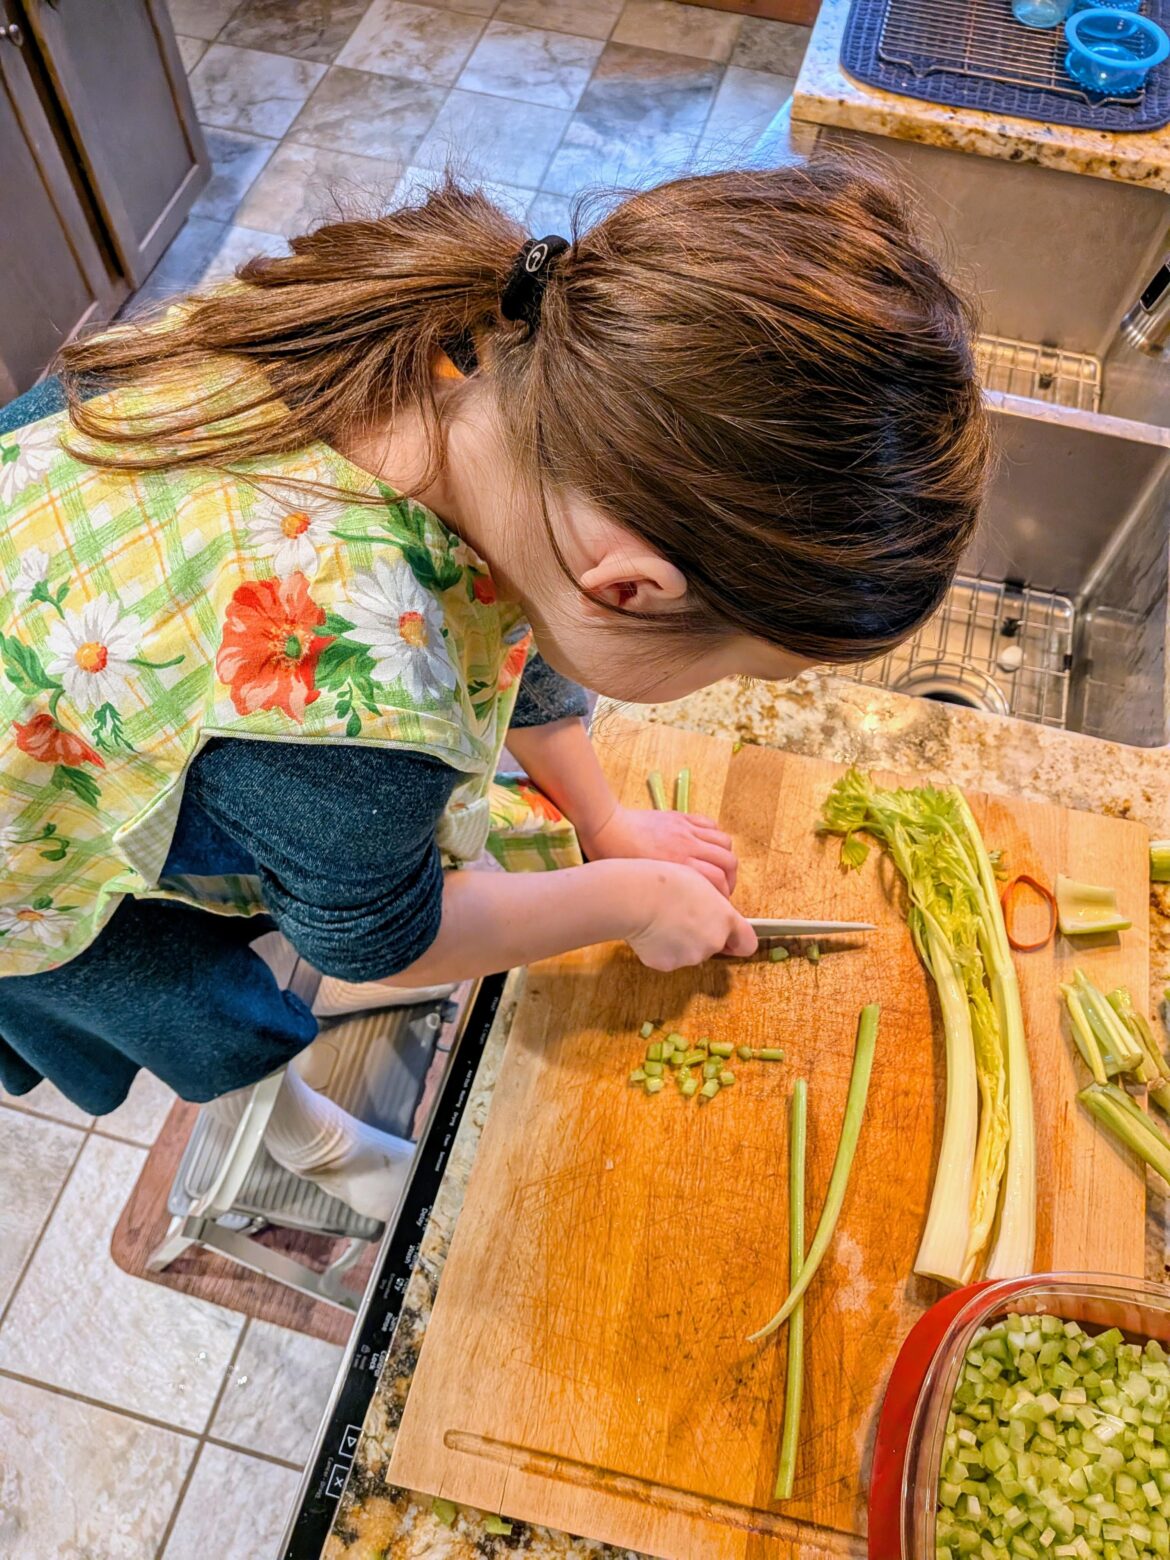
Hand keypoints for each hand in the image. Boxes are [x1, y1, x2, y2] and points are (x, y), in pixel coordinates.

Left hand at [578, 803, 738, 895]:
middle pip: (728, 862)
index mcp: (679, 866)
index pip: (719, 882)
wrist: (607, 828)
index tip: (718, 905)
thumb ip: (668, 892)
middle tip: (723, 888)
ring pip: (723, 842)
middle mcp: (688, 847)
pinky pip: (709, 823)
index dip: (724, 896)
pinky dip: (715, 835)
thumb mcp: (644, 884)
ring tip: (719, 866)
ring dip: (726, 856)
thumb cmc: (618, 858)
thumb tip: (683, 905)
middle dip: (731, 878)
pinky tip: (707, 844)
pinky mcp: (681, 817)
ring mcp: (686, 830)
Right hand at [624, 862, 757, 971]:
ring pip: (690, 953)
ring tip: (662, 920)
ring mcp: (691, 956)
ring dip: (681, 942)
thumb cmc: (665, 882)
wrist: (637, 896)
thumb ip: (715, 905)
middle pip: (714, 946)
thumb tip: (713, 913)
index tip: (732, 939)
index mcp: (726, 919)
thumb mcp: (701, 882)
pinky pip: (668, 957)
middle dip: (702, 935)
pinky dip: (661, 949)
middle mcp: (713, 941)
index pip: (747, 943)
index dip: (739, 941)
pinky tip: (652, 931)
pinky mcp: (668, 964)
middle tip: (681, 916)